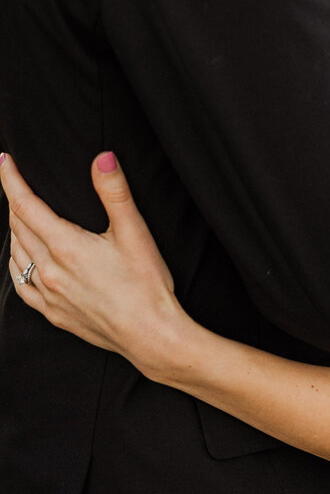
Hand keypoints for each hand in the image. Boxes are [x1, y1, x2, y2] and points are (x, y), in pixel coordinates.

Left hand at [3, 151, 186, 378]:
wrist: (150, 335)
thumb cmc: (146, 285)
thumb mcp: (135, 232)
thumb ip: (114, 192)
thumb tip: (102, 158)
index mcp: (66, 246)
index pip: (25, 204)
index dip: (11, 180)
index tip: (4, 160)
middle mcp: (49, 270)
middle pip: (17, 227)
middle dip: (13, 200)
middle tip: (15, 182)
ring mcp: (48, 295)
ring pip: (17, 255)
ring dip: (14, 230)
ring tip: (19, 214)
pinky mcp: (54, 314)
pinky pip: (22, 285)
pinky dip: (17, 265)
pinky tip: (22, 260)